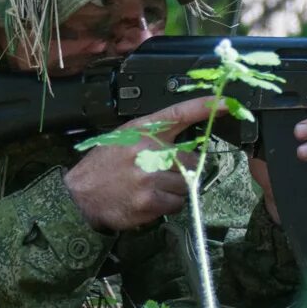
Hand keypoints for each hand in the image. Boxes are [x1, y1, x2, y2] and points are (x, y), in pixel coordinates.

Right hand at [65, 97, 219, 230]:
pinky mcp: (150, 201)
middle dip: (182, 169)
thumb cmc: (104, 165)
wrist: (79, 195)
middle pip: (190, 159)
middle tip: (162, 174)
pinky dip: (168, 204)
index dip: (205, 107)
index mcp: (142, 130)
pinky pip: (177, 203)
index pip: (179, 114)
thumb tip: (186, 143)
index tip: (227, 103)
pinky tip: (150, 200)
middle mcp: (147, 150)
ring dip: (176, 189)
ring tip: (153, 188)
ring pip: (186, 183)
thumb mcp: (123, 137)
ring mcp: (149, 177)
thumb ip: (153, 136)